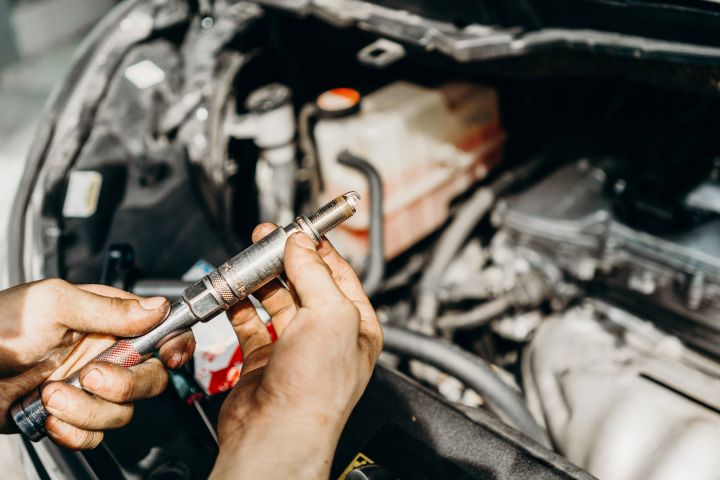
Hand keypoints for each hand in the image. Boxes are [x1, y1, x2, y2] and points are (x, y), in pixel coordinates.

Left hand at [0, 280, 193, 448]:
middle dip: (125, 383)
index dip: (175, 344)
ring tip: (50, 394)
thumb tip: (158, 307)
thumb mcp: (53, 304)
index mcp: (108, 320)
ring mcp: (89, 387)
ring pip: (122, 411)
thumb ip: (109, 307)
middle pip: (151, 378)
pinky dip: (73, 431)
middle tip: (92, 375)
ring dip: (86, 409)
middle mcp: (106, 353)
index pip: (162, 330)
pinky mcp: (71, 416)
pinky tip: (48, 416)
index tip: (169, 356)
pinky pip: (95, 434)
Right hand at [211, 225, 382, 479]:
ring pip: (276, 300)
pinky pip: (250, 322)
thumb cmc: (317, 389)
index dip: (318, 248)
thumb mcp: (330, 314)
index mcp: (357, 325)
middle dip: (285, 258)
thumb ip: (314, 272)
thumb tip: (301, 244)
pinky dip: (240, 304)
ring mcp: (294, 347)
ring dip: (260, 278)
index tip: (299, 228)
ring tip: (247, 261)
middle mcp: (327, 335)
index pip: (339, 274)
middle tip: (266, 238)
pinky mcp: (264, 359)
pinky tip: (234, 291)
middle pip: (305, 282)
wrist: (277, 434)